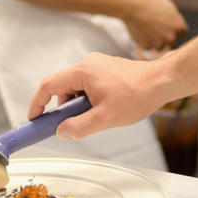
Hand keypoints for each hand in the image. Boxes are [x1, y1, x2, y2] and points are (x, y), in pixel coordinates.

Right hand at [27, 52, 173, 139]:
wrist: (163, 81)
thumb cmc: (137, 95)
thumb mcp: (105, 118)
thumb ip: (79, 127)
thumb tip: (62, 132)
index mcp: (82, 72)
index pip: (48, 86)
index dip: (37, 103)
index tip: (34, 119)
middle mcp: (87, 65)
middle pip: (62, 87)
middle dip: (62, 108)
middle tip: (68, 126)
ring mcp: (97, 66)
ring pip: (76, 88)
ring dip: (77, 105)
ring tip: (94, 118)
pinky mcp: (106, 70)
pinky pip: (88, 85)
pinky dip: (88, 100)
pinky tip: (103, 110)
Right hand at [122, 0, 187, 50]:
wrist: (133, 7)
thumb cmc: (150, 3)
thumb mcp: (169, 8)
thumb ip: (173, 20)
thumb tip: (173, 27)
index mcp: (179, 26)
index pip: (183, 33)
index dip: (176, 29)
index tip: (169, 26)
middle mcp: (171, 37)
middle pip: (172, 42)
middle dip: (166, 37)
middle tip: (157, 29)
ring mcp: (159, 43)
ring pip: (160, 47)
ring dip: (156, 41)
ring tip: (147, 30)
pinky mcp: (147, 46)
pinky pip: (148, 46)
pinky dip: (145, 41)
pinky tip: (141, 31)